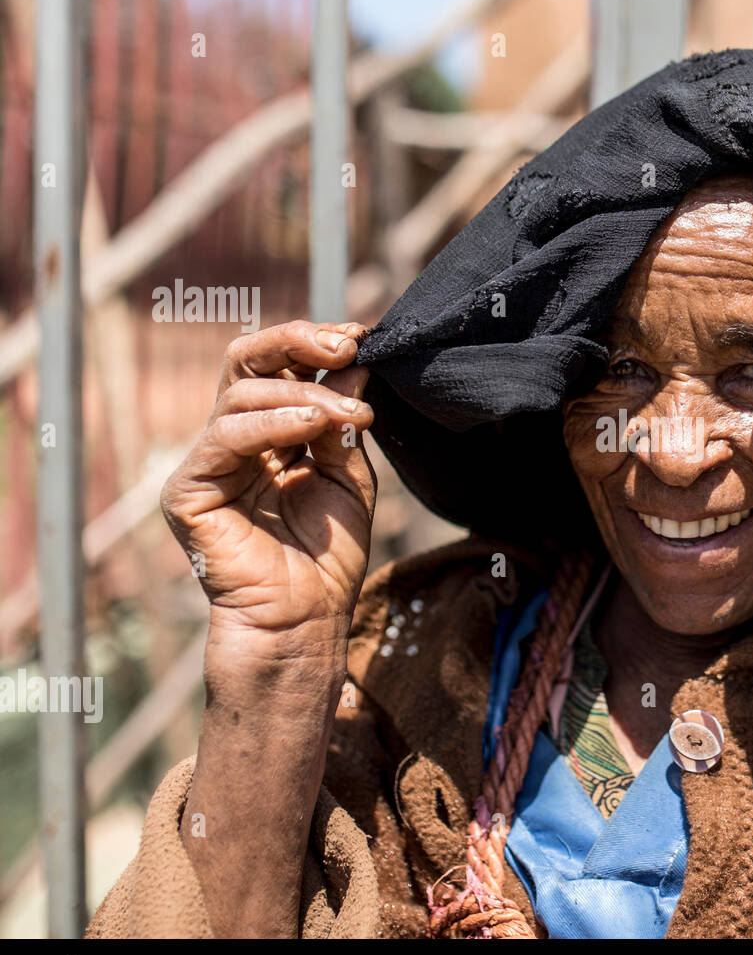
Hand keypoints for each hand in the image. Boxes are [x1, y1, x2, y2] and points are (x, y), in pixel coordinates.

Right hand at [161, 320, 376, 640]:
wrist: (307, 619)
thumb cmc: (327, 557)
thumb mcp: (350, 477)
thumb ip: (345, 423)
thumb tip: (356, 362)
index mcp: (271, 433)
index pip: (281, 367)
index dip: (316, 343)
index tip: (361, 335)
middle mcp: (235, 440)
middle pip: (246, 360)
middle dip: (296, 341)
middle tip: (344, 344)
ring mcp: (208, 462)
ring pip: (240, 393)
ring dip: (302, 394)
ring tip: (345, 413)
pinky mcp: (188, 490)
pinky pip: (225, 437)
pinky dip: (272, 423)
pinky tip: (313, 425)